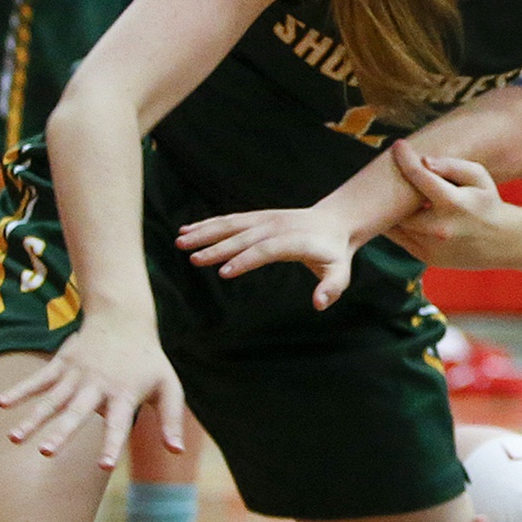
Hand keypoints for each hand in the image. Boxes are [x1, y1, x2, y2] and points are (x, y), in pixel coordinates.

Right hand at [0, 315, 184, 468]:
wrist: (124, 319)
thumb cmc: (148, 361)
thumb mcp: (169, 387)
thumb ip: (171, 419)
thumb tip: (176, 452)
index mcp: (124, 394)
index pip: (118, 424)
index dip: (111, 444)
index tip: (103, 466)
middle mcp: (98, 385)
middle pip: (77, 412)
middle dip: (60, 432)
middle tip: (44, 452)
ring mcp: (76, 374)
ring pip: (51, 399)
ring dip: (32, 418)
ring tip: (13, 439)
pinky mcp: (61, 364)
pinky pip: (38, 379)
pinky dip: (19, 391)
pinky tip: (0, 404)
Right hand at [176, 203, 356, 308]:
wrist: (335, 223)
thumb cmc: (335, 255)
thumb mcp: (341, 274)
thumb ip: (331, 288)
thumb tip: (319, 304)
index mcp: (296, 240)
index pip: (267, 250)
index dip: (246, 260)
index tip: (224, 273)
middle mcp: (277, 226)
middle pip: (244, 236)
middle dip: (217, 248)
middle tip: (193, 259)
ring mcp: (266, 219)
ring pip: (232, 224)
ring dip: (205, 231)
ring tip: (180, 240)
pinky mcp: (258, 217)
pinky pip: (231, 220)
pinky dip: (208, 224)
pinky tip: (188, 230)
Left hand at [383, 140, 517, 267]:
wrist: (503, 242)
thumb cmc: (487, 202)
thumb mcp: (479, 177)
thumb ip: (452, 166)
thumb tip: (424, 161)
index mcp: (453, 203)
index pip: (418, 176)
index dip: (404, 158)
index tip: (398, 146)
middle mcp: (439, 228)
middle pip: (398, 204)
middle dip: (392, 188)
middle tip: (389, 173)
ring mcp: (431, 247)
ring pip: (395, 224)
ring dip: (393, 209)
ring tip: (394, 193)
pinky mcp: (427, 258)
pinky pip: (401, 239)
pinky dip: (400, 225)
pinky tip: (406, 212)